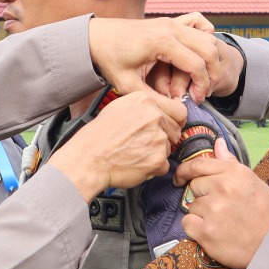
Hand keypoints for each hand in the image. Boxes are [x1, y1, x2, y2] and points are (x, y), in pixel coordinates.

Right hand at [49, 90, 183, 199]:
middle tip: (145, 144)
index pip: (179, 110)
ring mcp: (158, 138)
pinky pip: (164, 166)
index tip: (168, 127)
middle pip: (176, 130)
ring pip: (169, 148)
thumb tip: (160, 112)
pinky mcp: (158, 159)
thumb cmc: (98, 136)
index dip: (173, 121)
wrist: (89, 158)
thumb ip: (143, 108)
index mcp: (145, 100)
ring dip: (157, 154)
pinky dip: (153, 168)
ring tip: (136, 153)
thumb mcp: (119, 108)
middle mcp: (154, 116)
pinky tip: (137, 163)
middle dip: (165, 139)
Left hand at [87, 17, 219, 101]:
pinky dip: (206, 37)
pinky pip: (199, 24)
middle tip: (203, 93)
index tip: (196, 100)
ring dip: (210, 61)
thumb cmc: (109, 59)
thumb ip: (154, 99)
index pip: (196, 64)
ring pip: (208, 39)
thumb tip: (177, 112)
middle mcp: (170, 28)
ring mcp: (171, 22)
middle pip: (209, 50)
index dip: (202, 85)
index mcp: (161, 42)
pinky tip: (200, 55)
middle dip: (211, 75)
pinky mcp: (170, 22)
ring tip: (202, 80)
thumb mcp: (128, 85)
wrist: (95, 37)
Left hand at [175, 138, 268, 268]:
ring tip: (222, 222)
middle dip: (203, 196)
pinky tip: (212, 232)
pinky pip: (187, 223)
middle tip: (221, 208)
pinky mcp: (205, 231)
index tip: (181, 177)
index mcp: (234, 173)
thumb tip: (217, 143)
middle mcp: (222, 188)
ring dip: (201, 214)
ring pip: (191, 206)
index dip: (185, 170)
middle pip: (194, 186)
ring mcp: (212, 210)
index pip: (198, 164)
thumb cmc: (264, 212)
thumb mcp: (252, 181)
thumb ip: (230, 162)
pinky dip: (195, 229)